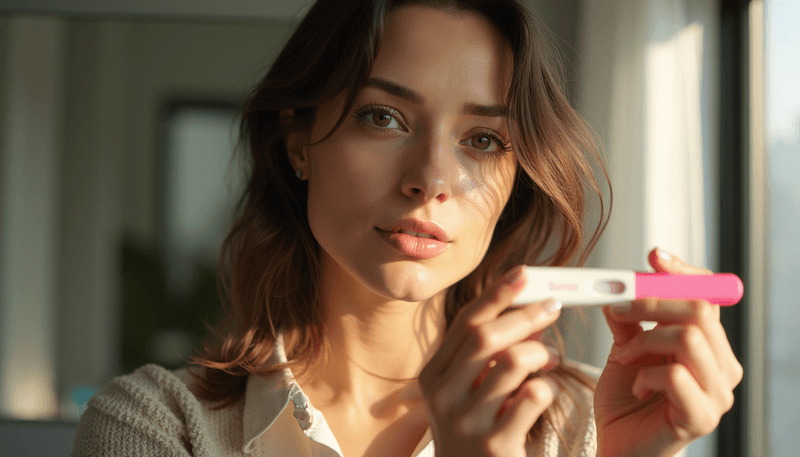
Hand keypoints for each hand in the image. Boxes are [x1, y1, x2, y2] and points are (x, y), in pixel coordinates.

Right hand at [418, 265, 562, 456]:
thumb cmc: (476, 429)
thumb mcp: (470, 389)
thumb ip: (491, 352)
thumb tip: (531, 310)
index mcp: (432, 376)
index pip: (465, 323)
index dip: (497, 294)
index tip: (524, 273)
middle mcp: (442, 397)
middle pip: (485, 337)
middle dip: (525, 315)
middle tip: (553, 307)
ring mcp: (466, 421)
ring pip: (511, 362)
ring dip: (539, 353)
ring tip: (549, 359)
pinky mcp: (495, 444)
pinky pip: (533, 397)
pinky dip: (547, 387)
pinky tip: (543, 392)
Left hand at [594, 248, 742, 456]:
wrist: (619, 447)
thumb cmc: (626, 401)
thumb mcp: (624, 350)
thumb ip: (628, 320)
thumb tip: (619, 287)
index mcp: (709, 345)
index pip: (708, 297)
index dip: (683, 273)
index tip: (654, 256)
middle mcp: (722, 367)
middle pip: (700, 311)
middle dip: (652, 303)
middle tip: (617, 309)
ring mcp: (717, 394)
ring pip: (689, 338)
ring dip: (644, 342)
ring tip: (624, 358)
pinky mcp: (702, 417)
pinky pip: (676, 375)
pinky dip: (645, 375)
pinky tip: (636, 387)